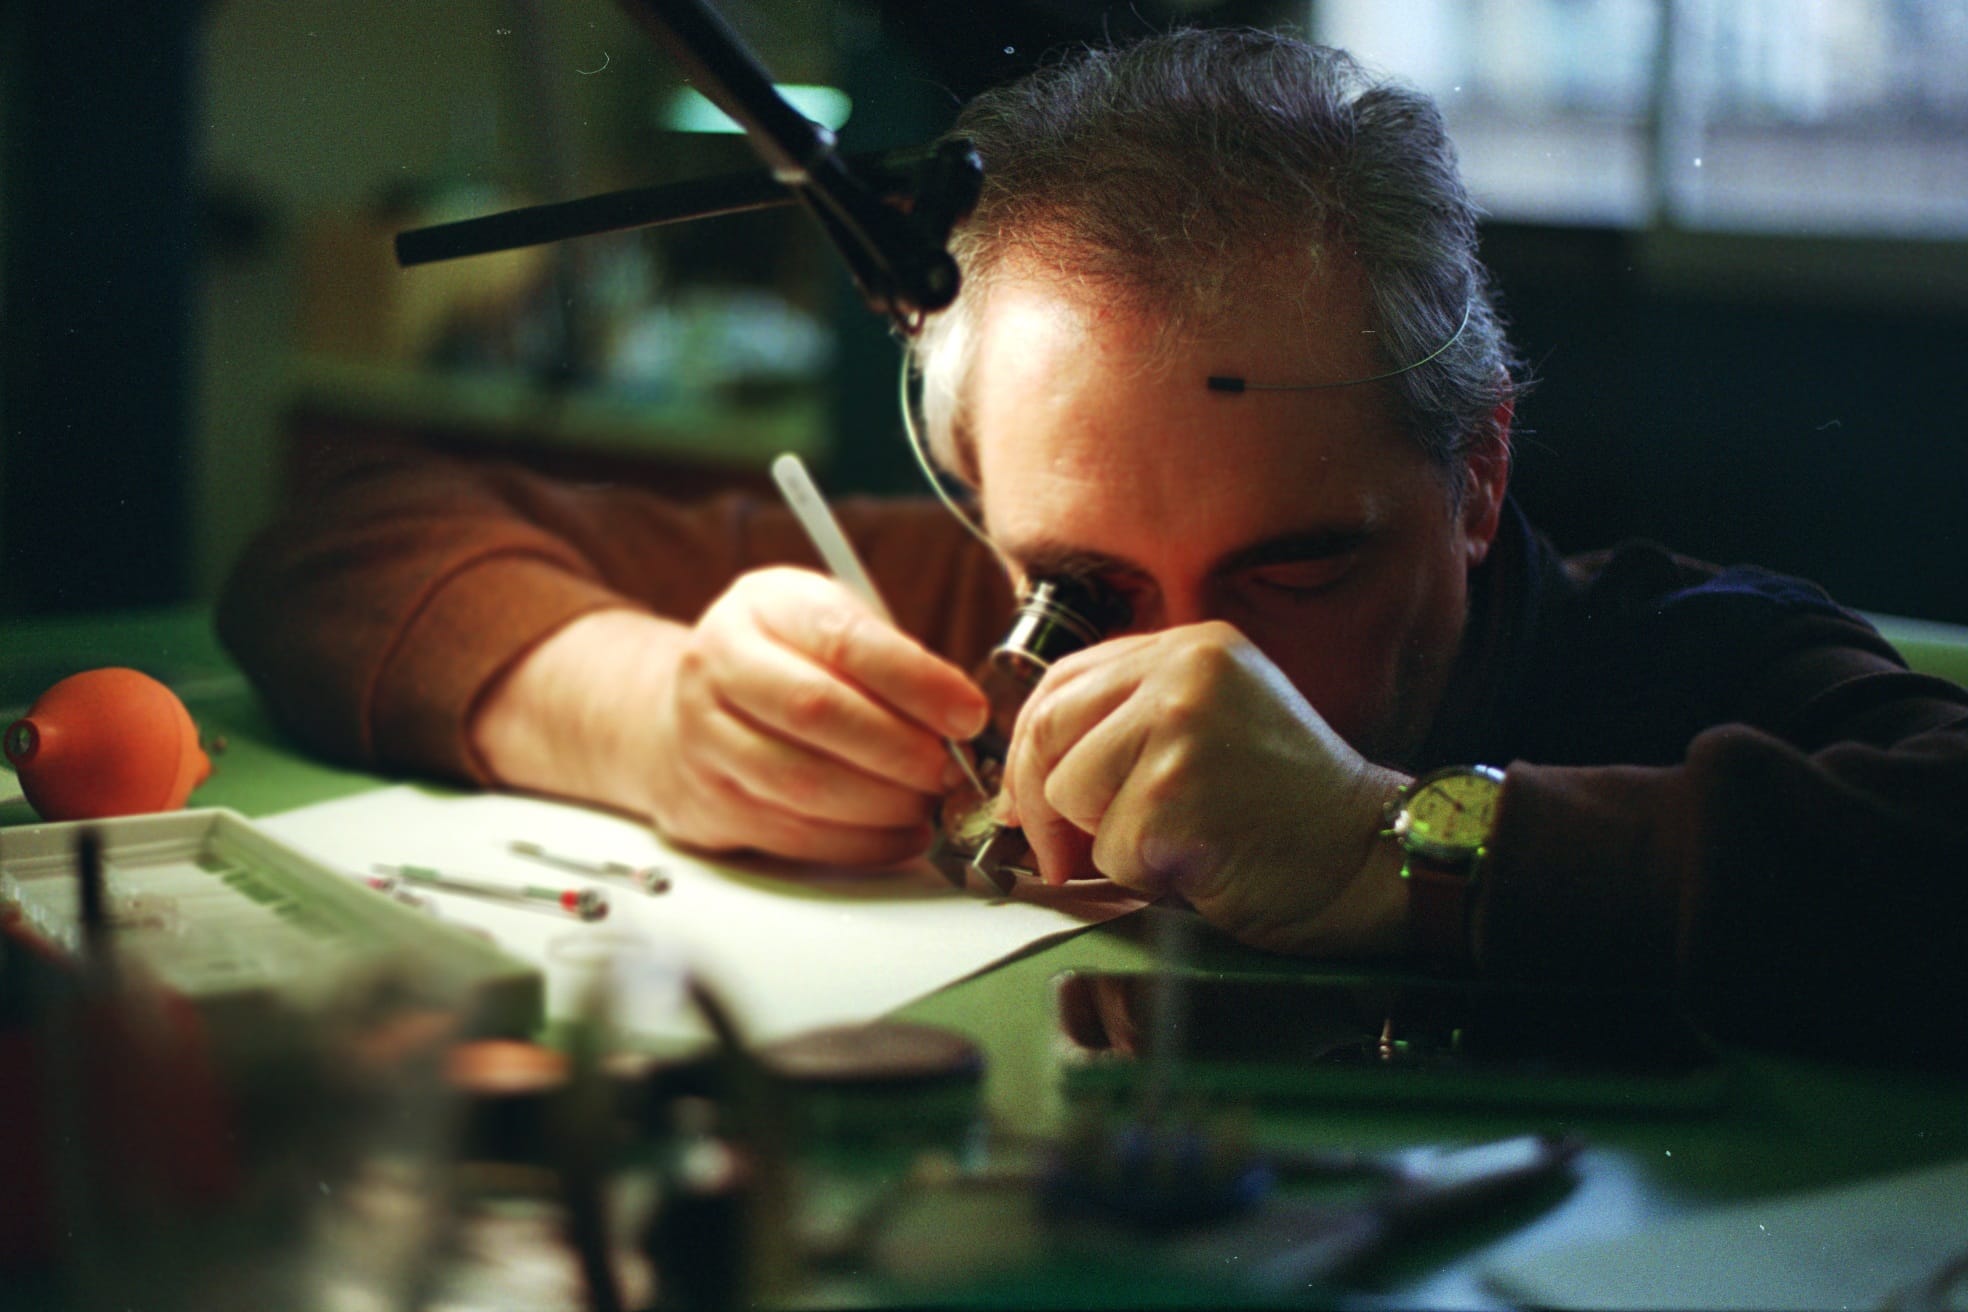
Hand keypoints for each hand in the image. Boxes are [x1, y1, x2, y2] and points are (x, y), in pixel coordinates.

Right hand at [473, 568, 987, 866]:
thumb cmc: (780, 664)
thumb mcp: (826, 627)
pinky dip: (862, 843)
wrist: (677, 711)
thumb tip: (966, 718)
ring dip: (884, 803)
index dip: (915, 682)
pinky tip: (902, 834)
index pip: (843, 641)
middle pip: (816, 712)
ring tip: (929, 802)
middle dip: (900, 750)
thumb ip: (888, 659)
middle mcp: (717, 664)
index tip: (968, 713)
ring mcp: (703, 738)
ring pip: (803, 783)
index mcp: (762, 607)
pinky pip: (795, 835)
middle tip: (950, 770)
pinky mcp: (710, 804)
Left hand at [999, 621, 1410, 956]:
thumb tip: (1024, 776)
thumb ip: (1131, 722)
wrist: (1368, 859)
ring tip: (1175, 842)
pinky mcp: (1177, 793)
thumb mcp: (1212, 725)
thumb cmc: (1286, 810)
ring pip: (1069, 790)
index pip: (1062, 680)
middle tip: (1063, 852)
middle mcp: (1184, 670)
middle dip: (1042, 802)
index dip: (1032, 747)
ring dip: (1104, 841)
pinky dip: (1139, 877)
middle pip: (1047, 728)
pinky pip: (1108, 849)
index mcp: (1191, 646)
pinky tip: (1198, 864)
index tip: (1030, 800)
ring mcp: (1182, 727)